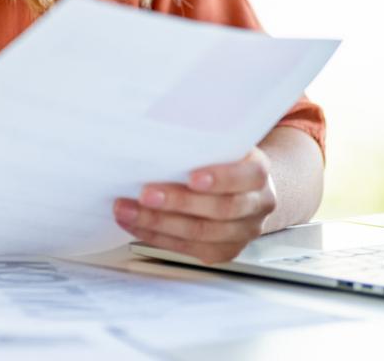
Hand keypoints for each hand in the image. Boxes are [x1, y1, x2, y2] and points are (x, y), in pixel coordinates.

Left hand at [114, 149, 277, 263]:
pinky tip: (134, 223)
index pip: (247, 176)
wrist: (239, 186)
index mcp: (258, 172)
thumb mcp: (217, 142)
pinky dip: (156, 235)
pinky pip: (188, 248)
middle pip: (220, 209)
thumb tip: (156, 133)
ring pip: (201, 233)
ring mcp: (242, 232)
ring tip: (126, 210)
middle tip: (144, 194)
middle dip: (177, 202)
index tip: (191, 177)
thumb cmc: (219, 158)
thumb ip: (199, 141)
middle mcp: (256, 205)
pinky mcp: (222, 250)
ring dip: (158, 222)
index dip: (220, 178)